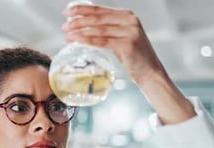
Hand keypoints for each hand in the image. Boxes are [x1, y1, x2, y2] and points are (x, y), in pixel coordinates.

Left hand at [62, 4, 195, 123]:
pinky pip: (102, 41)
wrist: (149, 71)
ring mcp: (130, 31)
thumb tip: (82, 26)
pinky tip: (76, 40)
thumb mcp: (120, 37)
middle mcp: (130, 20)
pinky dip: (87, 40)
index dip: (82, 9)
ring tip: (67, 34)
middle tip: (64, 25)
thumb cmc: (132, 56)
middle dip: (78, 20)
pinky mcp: (127, 44)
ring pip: (98, 29)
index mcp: (127, 15)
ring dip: (80, 31)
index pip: (100, 10)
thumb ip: (107, 29)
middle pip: (97, 18)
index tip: (67, 12)